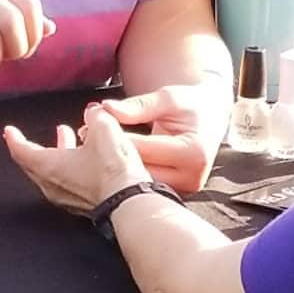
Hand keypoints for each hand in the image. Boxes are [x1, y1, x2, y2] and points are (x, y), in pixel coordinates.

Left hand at [4, 104, 147, 214]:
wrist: (130, 203)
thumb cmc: (112, 169)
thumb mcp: (104, 129)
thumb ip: (96, 116)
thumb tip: (94, 113)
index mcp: (48, 166)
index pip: (22, 151)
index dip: (14, 138)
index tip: (9, 131)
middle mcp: (52, 186)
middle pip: (36, 164)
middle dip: (44, 144)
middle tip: (54, 131)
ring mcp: (67, 199)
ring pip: (54, 174)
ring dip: (61, 155)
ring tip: (74, 139)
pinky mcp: (83, 206)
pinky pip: (70, 185)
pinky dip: (73, 169)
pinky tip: (89, 160)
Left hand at [94, 82, 227, 191]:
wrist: (209, 120)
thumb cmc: (190, 105)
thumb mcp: (168, 98)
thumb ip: (139, 105)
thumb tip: (106, 108)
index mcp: (193, 153)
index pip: (143, 148)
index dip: (114, 137)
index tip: (89, 124)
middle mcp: (190, 178)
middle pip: (137, 170)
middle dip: (109, 154)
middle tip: (83, 135)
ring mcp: (182, 190)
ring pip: (135, 182)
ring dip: (112, 167)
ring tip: (91, 146)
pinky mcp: (171, 194)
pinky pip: (140, 185)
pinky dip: (121, 173)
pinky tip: (105, 159)